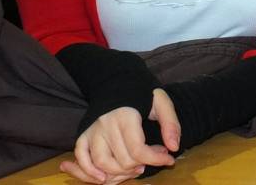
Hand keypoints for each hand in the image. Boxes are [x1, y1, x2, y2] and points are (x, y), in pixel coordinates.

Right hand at [60, 88, 180, 183]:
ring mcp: (92, 131)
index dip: (155, 159)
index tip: (169, 159)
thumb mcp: (161, 102)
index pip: (138, 149)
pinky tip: (102, 178)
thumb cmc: (141, 93)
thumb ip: (170, 123)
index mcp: (126, 115)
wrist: (116, 82)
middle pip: (122, 160)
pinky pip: (81, 159)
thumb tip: (174, 147)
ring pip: (102, 163)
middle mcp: (106, 124)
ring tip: (135, 168)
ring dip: (119, 173)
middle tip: (151, 159)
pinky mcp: (83, 135)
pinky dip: (88, 172)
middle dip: (141, 165)